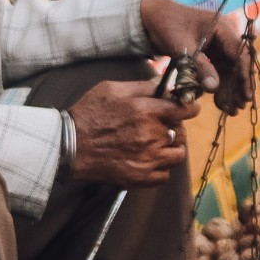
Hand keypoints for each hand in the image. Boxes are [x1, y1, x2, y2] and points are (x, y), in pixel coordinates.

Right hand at [67, 79, 199, 187]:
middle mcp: (151, 135)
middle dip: (176, 128)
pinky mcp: (141, 177)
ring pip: (177, 155)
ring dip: (170, 148)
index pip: (184, 109)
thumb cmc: (89, 114)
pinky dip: (160, 168)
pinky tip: (147, 160)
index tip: (190, 108)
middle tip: (162, 126)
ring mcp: (147, 159)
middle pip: (182, 133)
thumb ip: (143, 86)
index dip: (191, 108)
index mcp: (145, 111)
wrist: (69, 146)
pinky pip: (165, 175)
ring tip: (157, 144)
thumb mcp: (112, 89)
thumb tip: (166, 82)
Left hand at [139, 0, 254, 114]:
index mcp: (223, 28)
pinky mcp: (212, 53)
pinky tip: (219, 102)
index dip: (244, 76)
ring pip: (230, 70)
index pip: (240, 55)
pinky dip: (218, 86)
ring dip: (230, 89)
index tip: (246, 96)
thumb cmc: (168, 26)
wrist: (153, 18)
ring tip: (230, 111)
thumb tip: (214, 89)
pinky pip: (219, 71)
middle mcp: (226, 36)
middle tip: (238, 108)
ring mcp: (220, 45)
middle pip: (238, 64)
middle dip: (238, 87)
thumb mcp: (183, 47)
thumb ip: (199, 66)